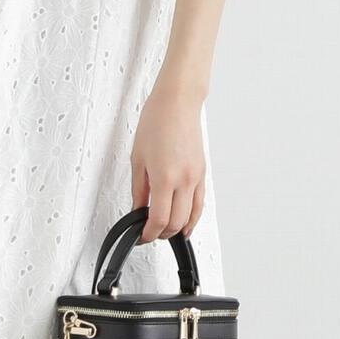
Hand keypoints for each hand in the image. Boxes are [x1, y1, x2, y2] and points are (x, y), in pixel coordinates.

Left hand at [130, 76, 206, 243]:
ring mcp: (196, 177)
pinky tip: (185, 221)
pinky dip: (192, 217)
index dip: (149, 234)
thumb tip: (137, 209)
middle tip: (149, 233)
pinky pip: (200, 203)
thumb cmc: (157, 121)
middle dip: (162, 233)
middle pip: (176, 223)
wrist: (178, 102)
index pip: (159, 219)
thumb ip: (138, 189)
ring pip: (191, 216)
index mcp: (165, 177)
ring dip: (178, 228)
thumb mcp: (138, 158)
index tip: (141, 235)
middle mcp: (184, 180)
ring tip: (165, 231)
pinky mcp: (202, 172)